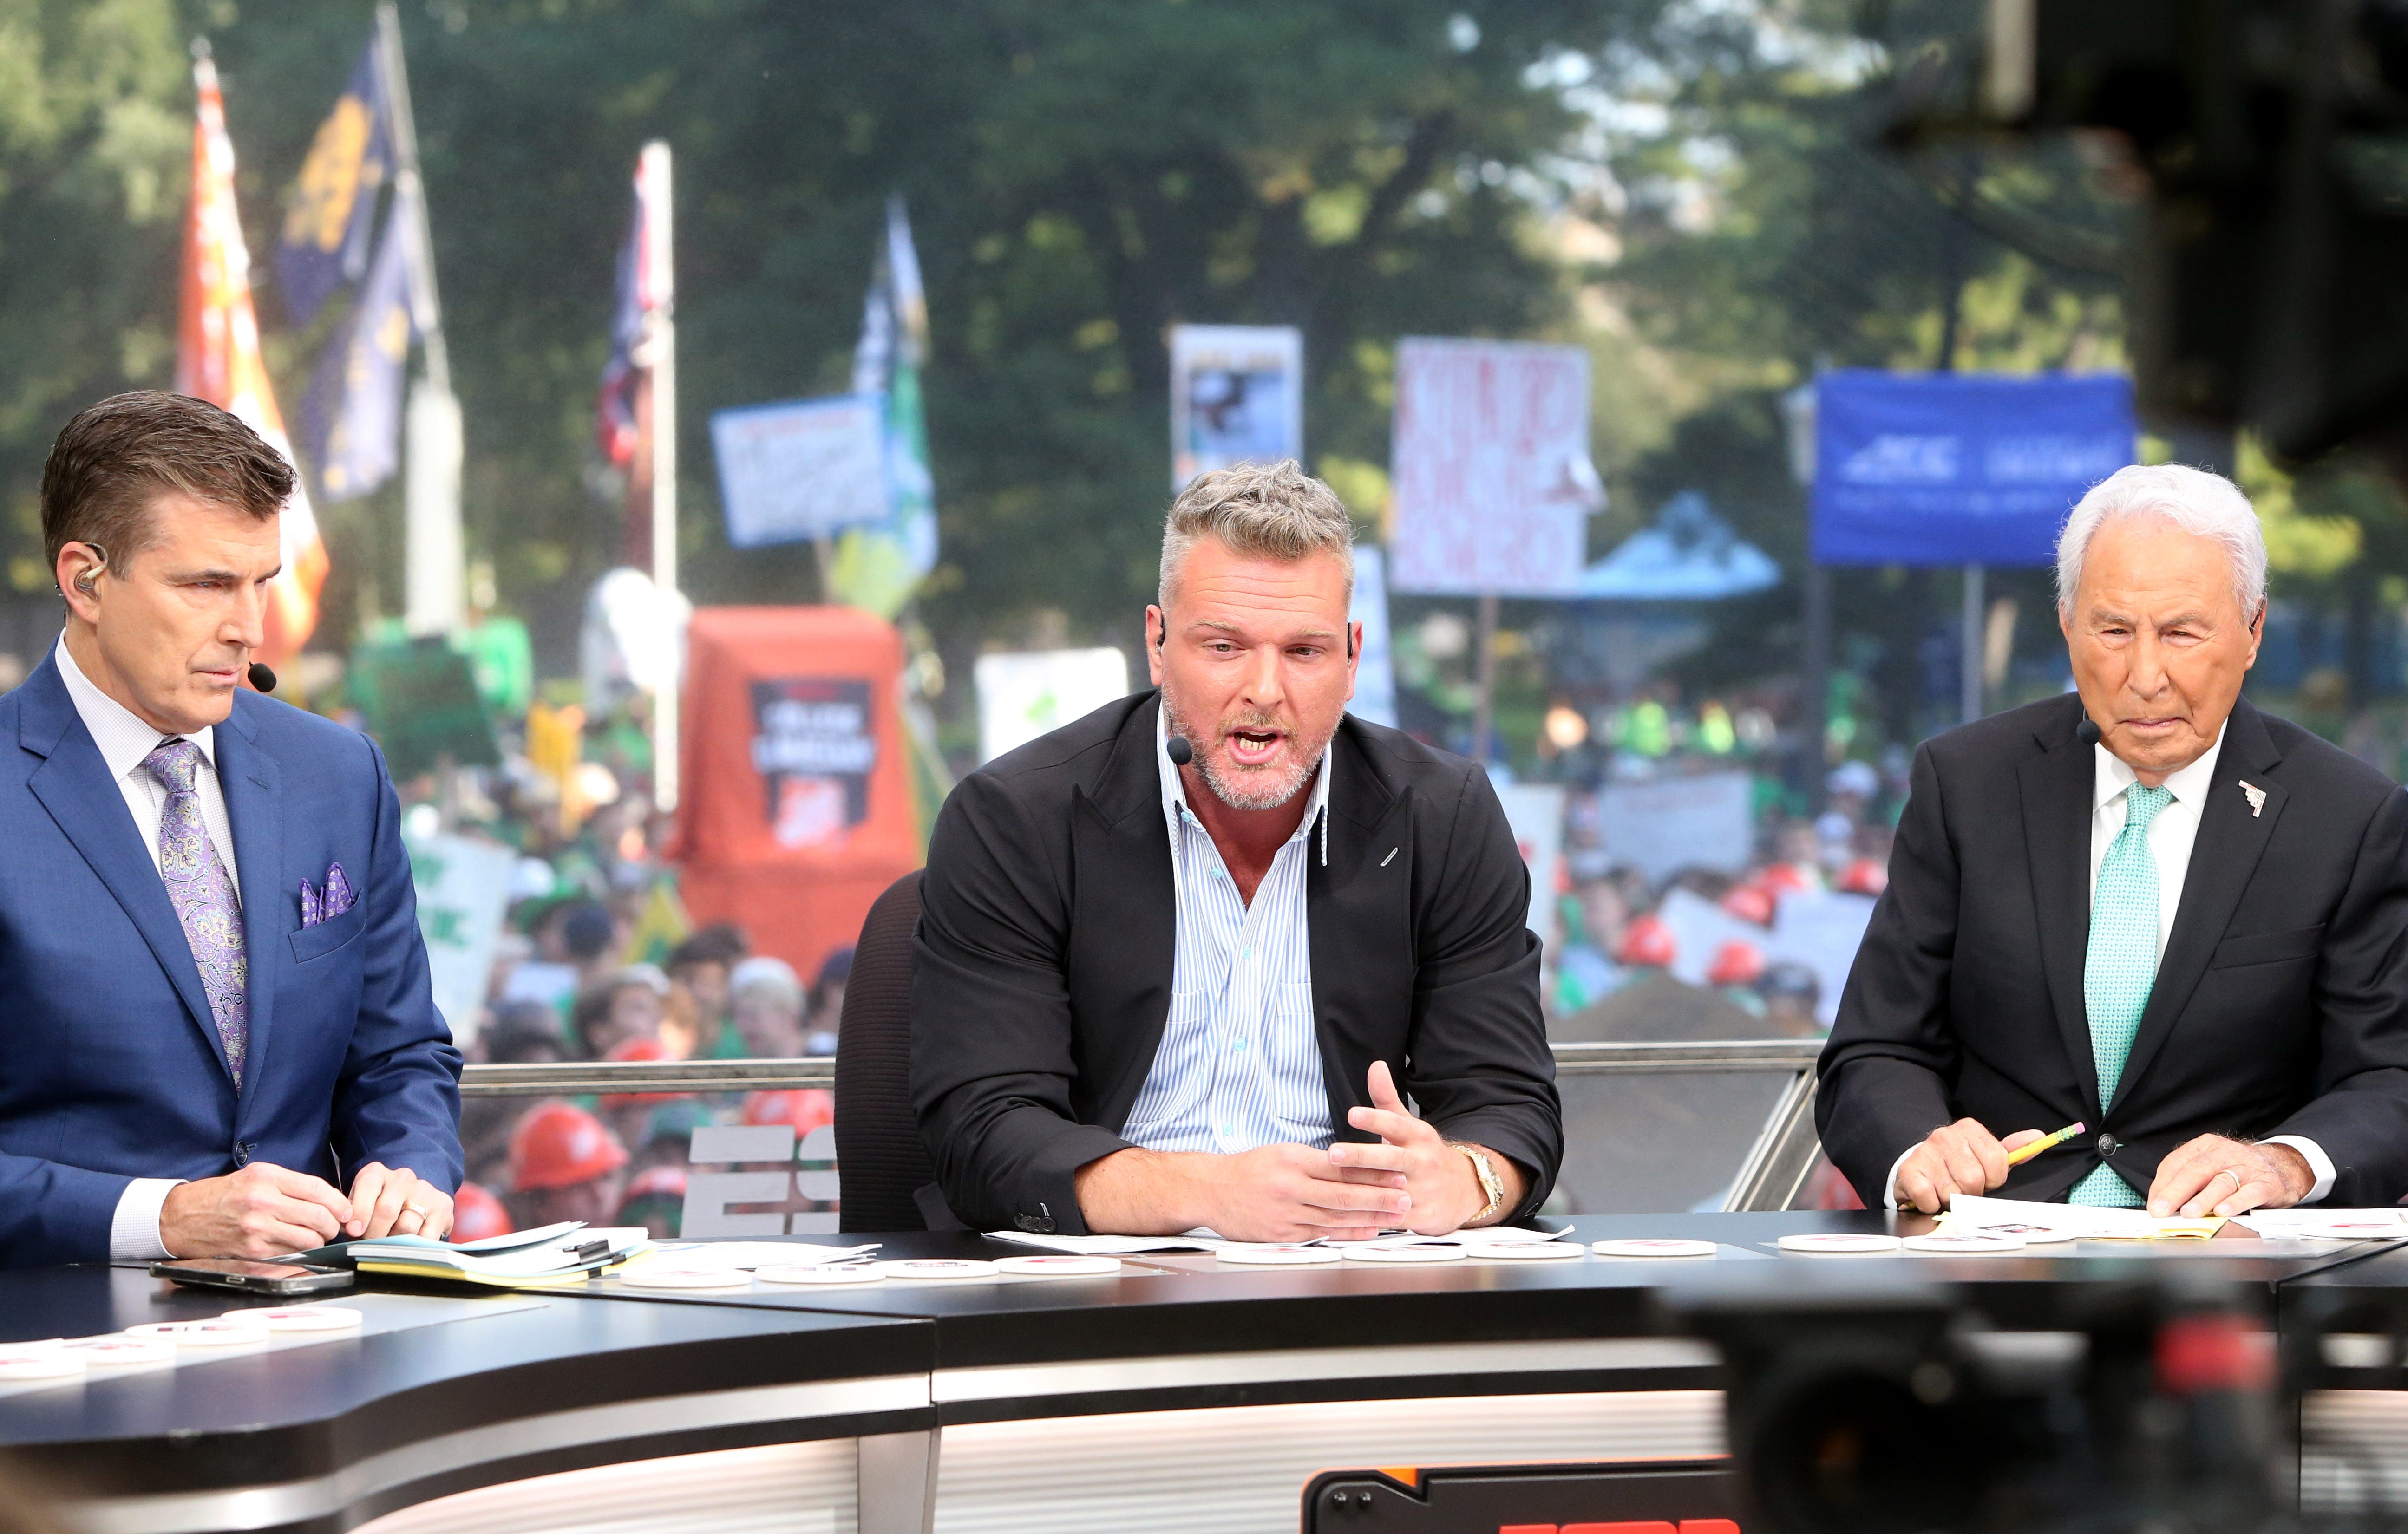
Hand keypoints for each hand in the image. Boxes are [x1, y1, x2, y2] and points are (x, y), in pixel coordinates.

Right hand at [160, 1164, 353, 1257]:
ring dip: (318, 1240)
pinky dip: (299, 1252)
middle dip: (333, 1224)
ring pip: (309, 1239)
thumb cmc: (225, 1194)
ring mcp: (257, 1229)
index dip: (339, 1203)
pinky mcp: (252, 1251)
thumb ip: (292, 1184)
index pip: (318, 1190)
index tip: (346, 1211)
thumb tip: (330, 1199)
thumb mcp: (258, 1175)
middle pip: (319, 1216)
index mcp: (267, 1178)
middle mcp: (263, 1202)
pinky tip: (294, 1245)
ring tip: (313, 1236)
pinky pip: (290, 1253)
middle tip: (332, 1226)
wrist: (185, 1216)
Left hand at [346, 1163, 453, 1239]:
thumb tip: (348, 1229)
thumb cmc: (379, 1204)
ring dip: (394, 1241)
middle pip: (387, 1209)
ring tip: (389, 1245)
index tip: (354, 1231)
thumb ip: (352, 1212)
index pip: (368, 1186)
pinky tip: (409, 1247)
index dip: (360, 1210)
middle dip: (374, 1233)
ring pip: (407, 1225)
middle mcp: (403, 1178)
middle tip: (369, 1245)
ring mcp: (425, 1191)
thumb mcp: (360, 1202)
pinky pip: (427, 1235)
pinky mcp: (443, 1205)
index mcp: (377, 1173)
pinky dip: (416, 1246)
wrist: (412, 1197)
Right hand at [1075, 1143, 1410, 1241]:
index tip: (1397, 1170)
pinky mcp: (1281, 1234)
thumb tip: (1351, 1164)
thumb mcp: (1281, 1152)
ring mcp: (1286, 1213)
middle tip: (1406, 1196)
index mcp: (1293, 1161)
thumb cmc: (1248, 1169)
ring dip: (1369, 1217)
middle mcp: (1291, 1187)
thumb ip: (1314, 1161)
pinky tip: (1366, 1232)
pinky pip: (1321, 1234)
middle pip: (1344, 1194)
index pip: (1341, 1165)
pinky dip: (1346, 1233)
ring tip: (1395, 1217)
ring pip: (1336, 1217)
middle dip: (1379, 1196)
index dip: (1372, 1170)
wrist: (1210, 1190)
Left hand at [1333, 1061, 1491, 1234]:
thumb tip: (1375, 1066)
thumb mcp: (1411, 1126)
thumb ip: (1387, 1099)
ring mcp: (1423, 1190)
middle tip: (1334, 1153)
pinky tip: (1349, 1215)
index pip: (1396, 1124)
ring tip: (1335, 1187)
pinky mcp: (1422, 1216)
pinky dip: (1373, 1217)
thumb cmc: (1425, 1155)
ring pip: (1391, 1190)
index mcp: (1418, 1136)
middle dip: (1362, 1157)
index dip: (1375, 1119)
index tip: (1353, 1114)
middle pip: (1391, 1159)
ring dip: (1363, 1190)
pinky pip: (1393, 1217)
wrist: (1465, 1190)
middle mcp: (1422, 1162)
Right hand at [1893, 1120, 2043, 1213]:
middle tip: (1963, 1187)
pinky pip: (1928, 1197)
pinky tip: (1930, 1195)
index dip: (1994, 1179)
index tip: (1985, 1178)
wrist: (1918, 1165)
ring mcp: (1925, 1153)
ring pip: (1952, 1192)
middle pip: (1974, 1179)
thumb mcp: (1986, 1154)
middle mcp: (1945, 1136)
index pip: (1997, 1161)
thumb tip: (2039, 1137)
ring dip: (1951, 1199)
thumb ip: (2012, 1149)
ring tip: (1945, 1190)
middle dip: (1972, 1191)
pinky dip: (1931, 1204)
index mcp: (1969, 1129)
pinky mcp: (1908, 1171)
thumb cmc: (1958, 1164)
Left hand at [2148, 1135, 2312, 1217]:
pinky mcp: (2267, 1183)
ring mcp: (2247, 1168)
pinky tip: (2223, 1212)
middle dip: (2176, 1192)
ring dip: (2203, 1199)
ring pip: (2221, 1182)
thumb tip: (2163, 1205)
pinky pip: (2250, 1193)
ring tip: (2189, 1213)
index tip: (2153, 1204)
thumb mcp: (2211, 1168)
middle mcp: (2224, 1154)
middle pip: (2196, 1171)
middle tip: (2162, 1210)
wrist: (2283, 1166)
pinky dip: (2236, 1203)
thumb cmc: (2238, 1170)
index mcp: (2205, 1147)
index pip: (2176, 1163)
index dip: (2162, 1185)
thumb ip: (2188, 1183)